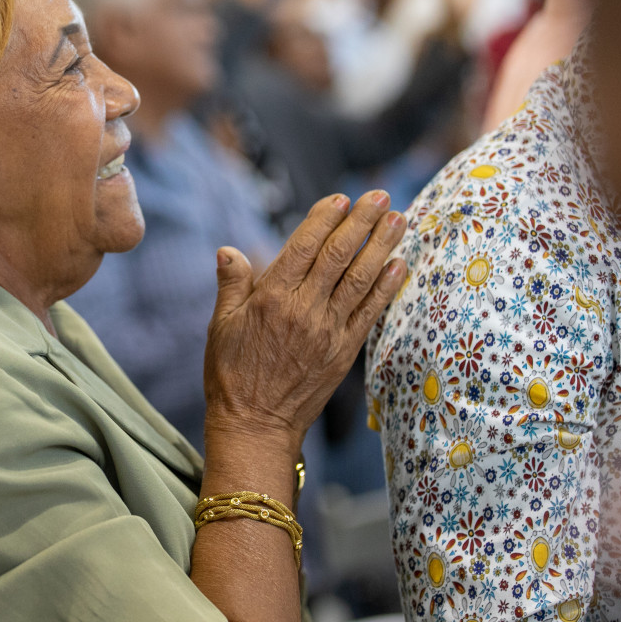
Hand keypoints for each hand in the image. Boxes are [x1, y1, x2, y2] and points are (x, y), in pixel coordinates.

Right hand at [203, 190, 406, 444]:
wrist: (255, 425)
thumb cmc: (231, 374)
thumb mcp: (221, 326)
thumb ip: (231, 285)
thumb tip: (228, 250)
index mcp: (270, 298)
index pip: (303, 247)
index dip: (324, 219)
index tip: (342, 198)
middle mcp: (303, 310)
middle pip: (338, 256)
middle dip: (362, 222)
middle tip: (381, 196)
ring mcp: (328, 331)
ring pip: (360, 279)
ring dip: (382, 246)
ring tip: (400, 219)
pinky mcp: (344, 352)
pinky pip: (370, 313)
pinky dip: (386, 288)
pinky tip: (400, 265)